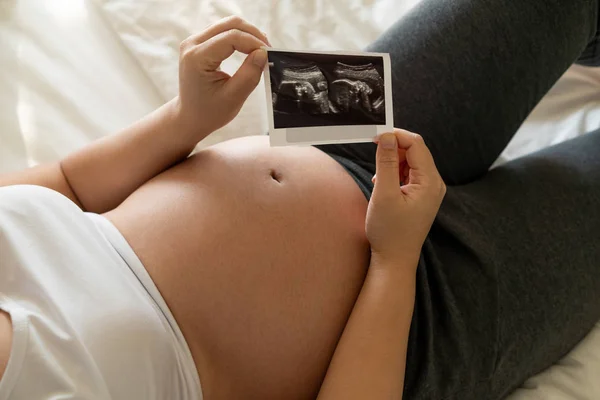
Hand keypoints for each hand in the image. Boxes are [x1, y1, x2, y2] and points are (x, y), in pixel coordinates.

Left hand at [174, 16, 270, 144]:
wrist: (191, 117)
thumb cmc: (210, 112)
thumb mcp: (233, 98)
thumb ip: (249, 74)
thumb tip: (263, 53)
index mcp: (196, 58)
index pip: (231, 38)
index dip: (254, 43)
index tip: (270, 55)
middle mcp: (191, 44)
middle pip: (229, 24)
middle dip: (253, 34)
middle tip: (269, 51)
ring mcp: (194, 42)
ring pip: (227, 25)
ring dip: (248, 35)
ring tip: (262, 51)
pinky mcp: (199, 44)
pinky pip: (223, 32)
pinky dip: (240, 37)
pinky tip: (251, 49)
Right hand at [366, 129, 445, 266]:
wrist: (395, 260)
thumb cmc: (390, 232)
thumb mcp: (384, 194)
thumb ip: (385, 162)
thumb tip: (387, 136)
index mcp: (430, 182)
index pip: (416, 144)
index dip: (396, 136)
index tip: (375, 138)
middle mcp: (434, 184)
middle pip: (415, 151)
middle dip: (393, 151)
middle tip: (374, 162)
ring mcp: (429, 191)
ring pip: (411, 162)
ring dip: (392, 164)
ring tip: (379, 181)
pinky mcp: (421, 196)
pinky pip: (409, 174)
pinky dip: (394, 174)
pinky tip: (384, 186)